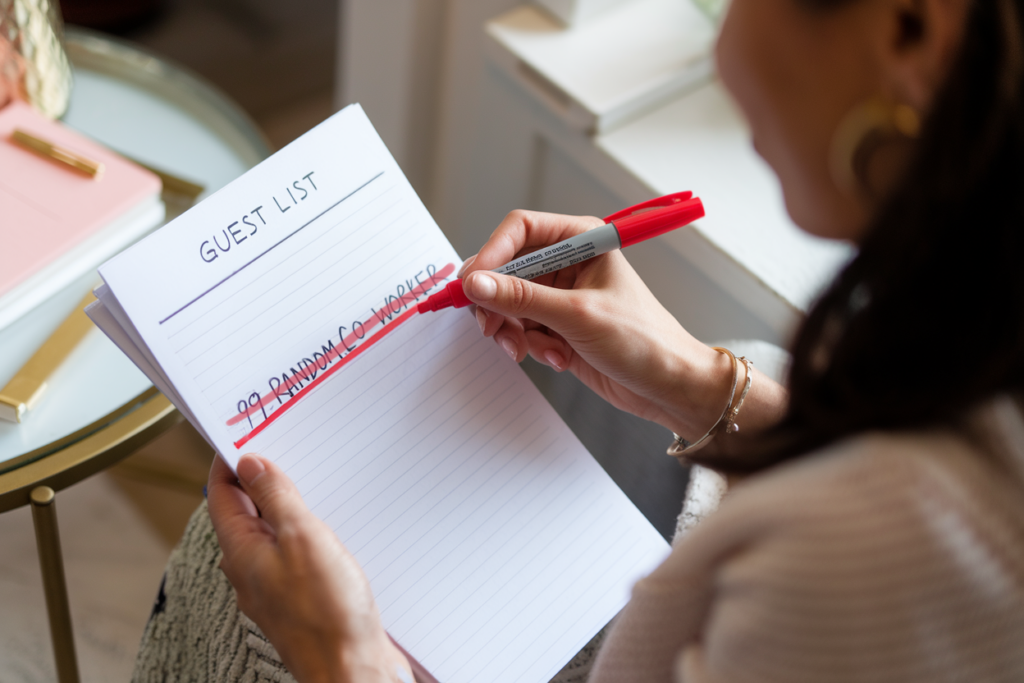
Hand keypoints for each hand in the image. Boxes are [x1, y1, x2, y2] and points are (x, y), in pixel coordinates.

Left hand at [207, 454, 411, 682]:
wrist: (352, 670)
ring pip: (272, 532)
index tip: (244, 432)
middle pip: (245, 512)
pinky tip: (331, 526)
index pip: (222, 494)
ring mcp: (276, 586)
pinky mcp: (302, 599)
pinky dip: (304, 530)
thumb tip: (250, 463)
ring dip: (285, 504)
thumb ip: (276, 497)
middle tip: (280, 446)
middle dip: (259, 478)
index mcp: (241, 552)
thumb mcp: (302, 537)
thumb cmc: (327, 613)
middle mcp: (251, 570)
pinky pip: (294, 553)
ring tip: (309, 479)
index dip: (230, 460)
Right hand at [460, 210, 734, 440]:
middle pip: (507, 268)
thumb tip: (476, 284)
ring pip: (508, 302)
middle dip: (497, 301)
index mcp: (583, 240)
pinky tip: (556, 358)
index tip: (473, 284)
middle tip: (492, 328)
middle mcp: (569, 262)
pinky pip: (521, 327)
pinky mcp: (557, 325)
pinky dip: (528, 345)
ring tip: (528, 350)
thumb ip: (522, 298)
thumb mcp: (577, 315)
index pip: (520, 229)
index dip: (492, 253)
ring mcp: (561, 295)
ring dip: (512, 329)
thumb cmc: (643, 341)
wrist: (668, 385)